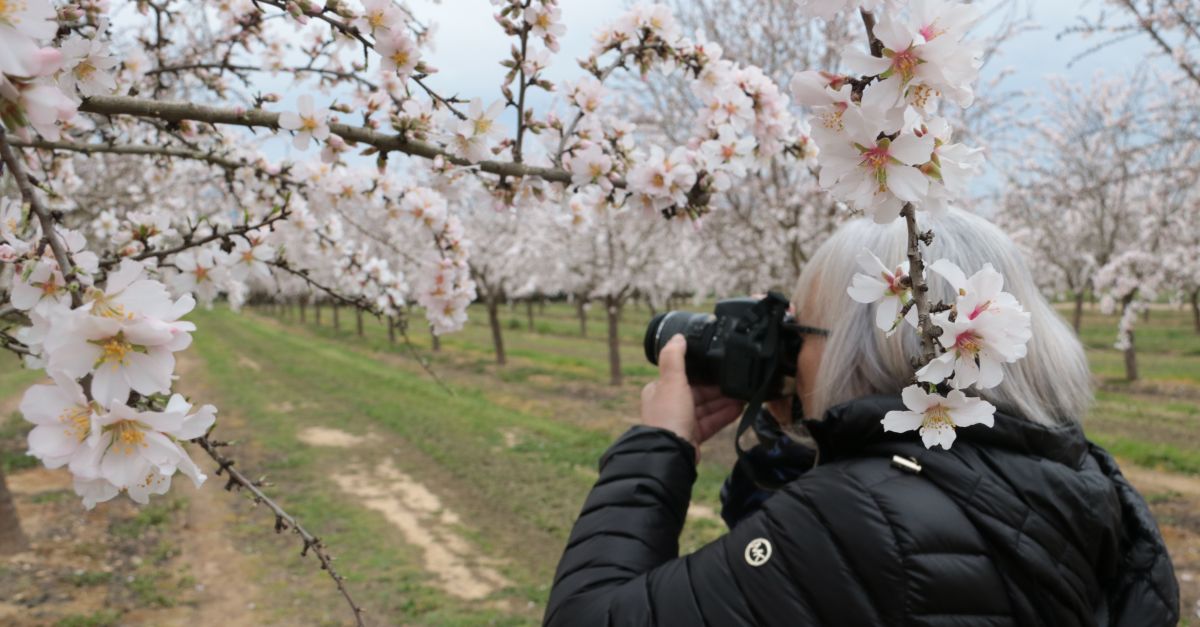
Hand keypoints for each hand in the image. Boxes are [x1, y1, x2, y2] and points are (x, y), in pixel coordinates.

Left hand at [640, 335, 743, 461]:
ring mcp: (681, 422)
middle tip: (737, 381)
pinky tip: (739, 409)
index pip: (685, 376)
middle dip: (718, 388)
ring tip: (743, 395)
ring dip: (724, 401)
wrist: (670, 453)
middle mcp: (669, 405)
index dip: (704, 373)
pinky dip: (724, 415)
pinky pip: (711, 422)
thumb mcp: (671, 381)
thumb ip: (675, 358)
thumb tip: (678, 337)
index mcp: (660, 390)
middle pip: (698, 392)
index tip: (721, 367)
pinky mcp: (692, 436)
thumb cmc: (668, 416)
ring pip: (706, 408)